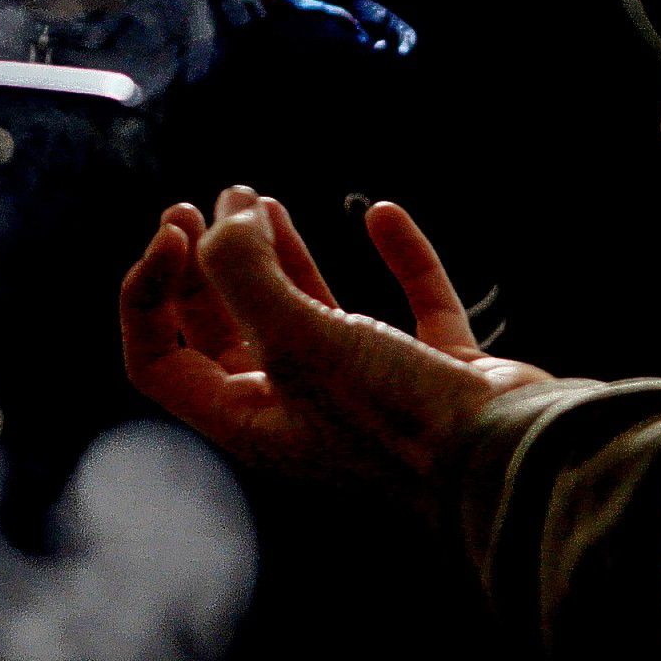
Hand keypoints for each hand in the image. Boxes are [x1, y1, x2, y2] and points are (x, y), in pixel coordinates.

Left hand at [118, 188, 551, 507]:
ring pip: (307, 314)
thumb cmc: (394, 416)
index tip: (177, 229)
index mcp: (248, 420)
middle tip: (205, 204)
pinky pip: (407, 304)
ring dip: (279, 256)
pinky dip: (396, 259)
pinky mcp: (434, 370)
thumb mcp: (296, 339)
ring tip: (260, 201)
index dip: (150, 291)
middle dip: (208, 265)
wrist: (510, 460)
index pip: (159, 358)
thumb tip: (226, 214)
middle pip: (224, 332)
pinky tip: (382, 216)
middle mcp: (299, 409)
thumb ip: (244, 272)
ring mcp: (370, 389)